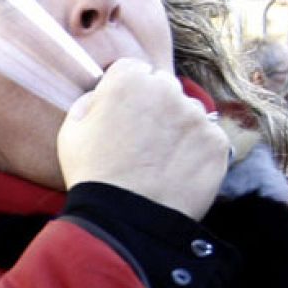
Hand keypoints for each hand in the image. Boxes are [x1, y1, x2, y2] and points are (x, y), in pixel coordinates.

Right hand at [57, 58, 227, 219]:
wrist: (125, 218)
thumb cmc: (92, 175)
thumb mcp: (70, 133)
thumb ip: (88, 102)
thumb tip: (102, 96)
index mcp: (128, 82)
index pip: (132, 69)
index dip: (124, 91)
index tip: (121, 112)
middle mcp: (167, 91)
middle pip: (164, 86)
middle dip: (154, 105)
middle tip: (140, 138)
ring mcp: (196, 116)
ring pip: (188, 111)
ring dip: (177, 126)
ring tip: (159, 158)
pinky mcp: (216, 141)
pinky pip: (207, 137)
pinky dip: (195, 150)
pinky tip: (175, 169)